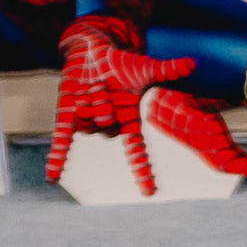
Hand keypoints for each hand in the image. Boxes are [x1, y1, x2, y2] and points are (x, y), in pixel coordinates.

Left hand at [49, 15, 196, 194]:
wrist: (93, 52)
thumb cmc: (122, 62)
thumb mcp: (146, 68)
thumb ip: (169, 70)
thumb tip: (194, 63)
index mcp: (129, 120)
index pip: (137, 150)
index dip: (143, 170)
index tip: (151, 193)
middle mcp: (108, 125)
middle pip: (106, 127)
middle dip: (103, 103)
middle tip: (103, 83)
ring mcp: (86, 122)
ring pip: (87, 125)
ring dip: (89, 102)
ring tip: (90, 86)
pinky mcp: (68, 116)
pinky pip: (62, 141)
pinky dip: (58, 159)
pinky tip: (52, 178)